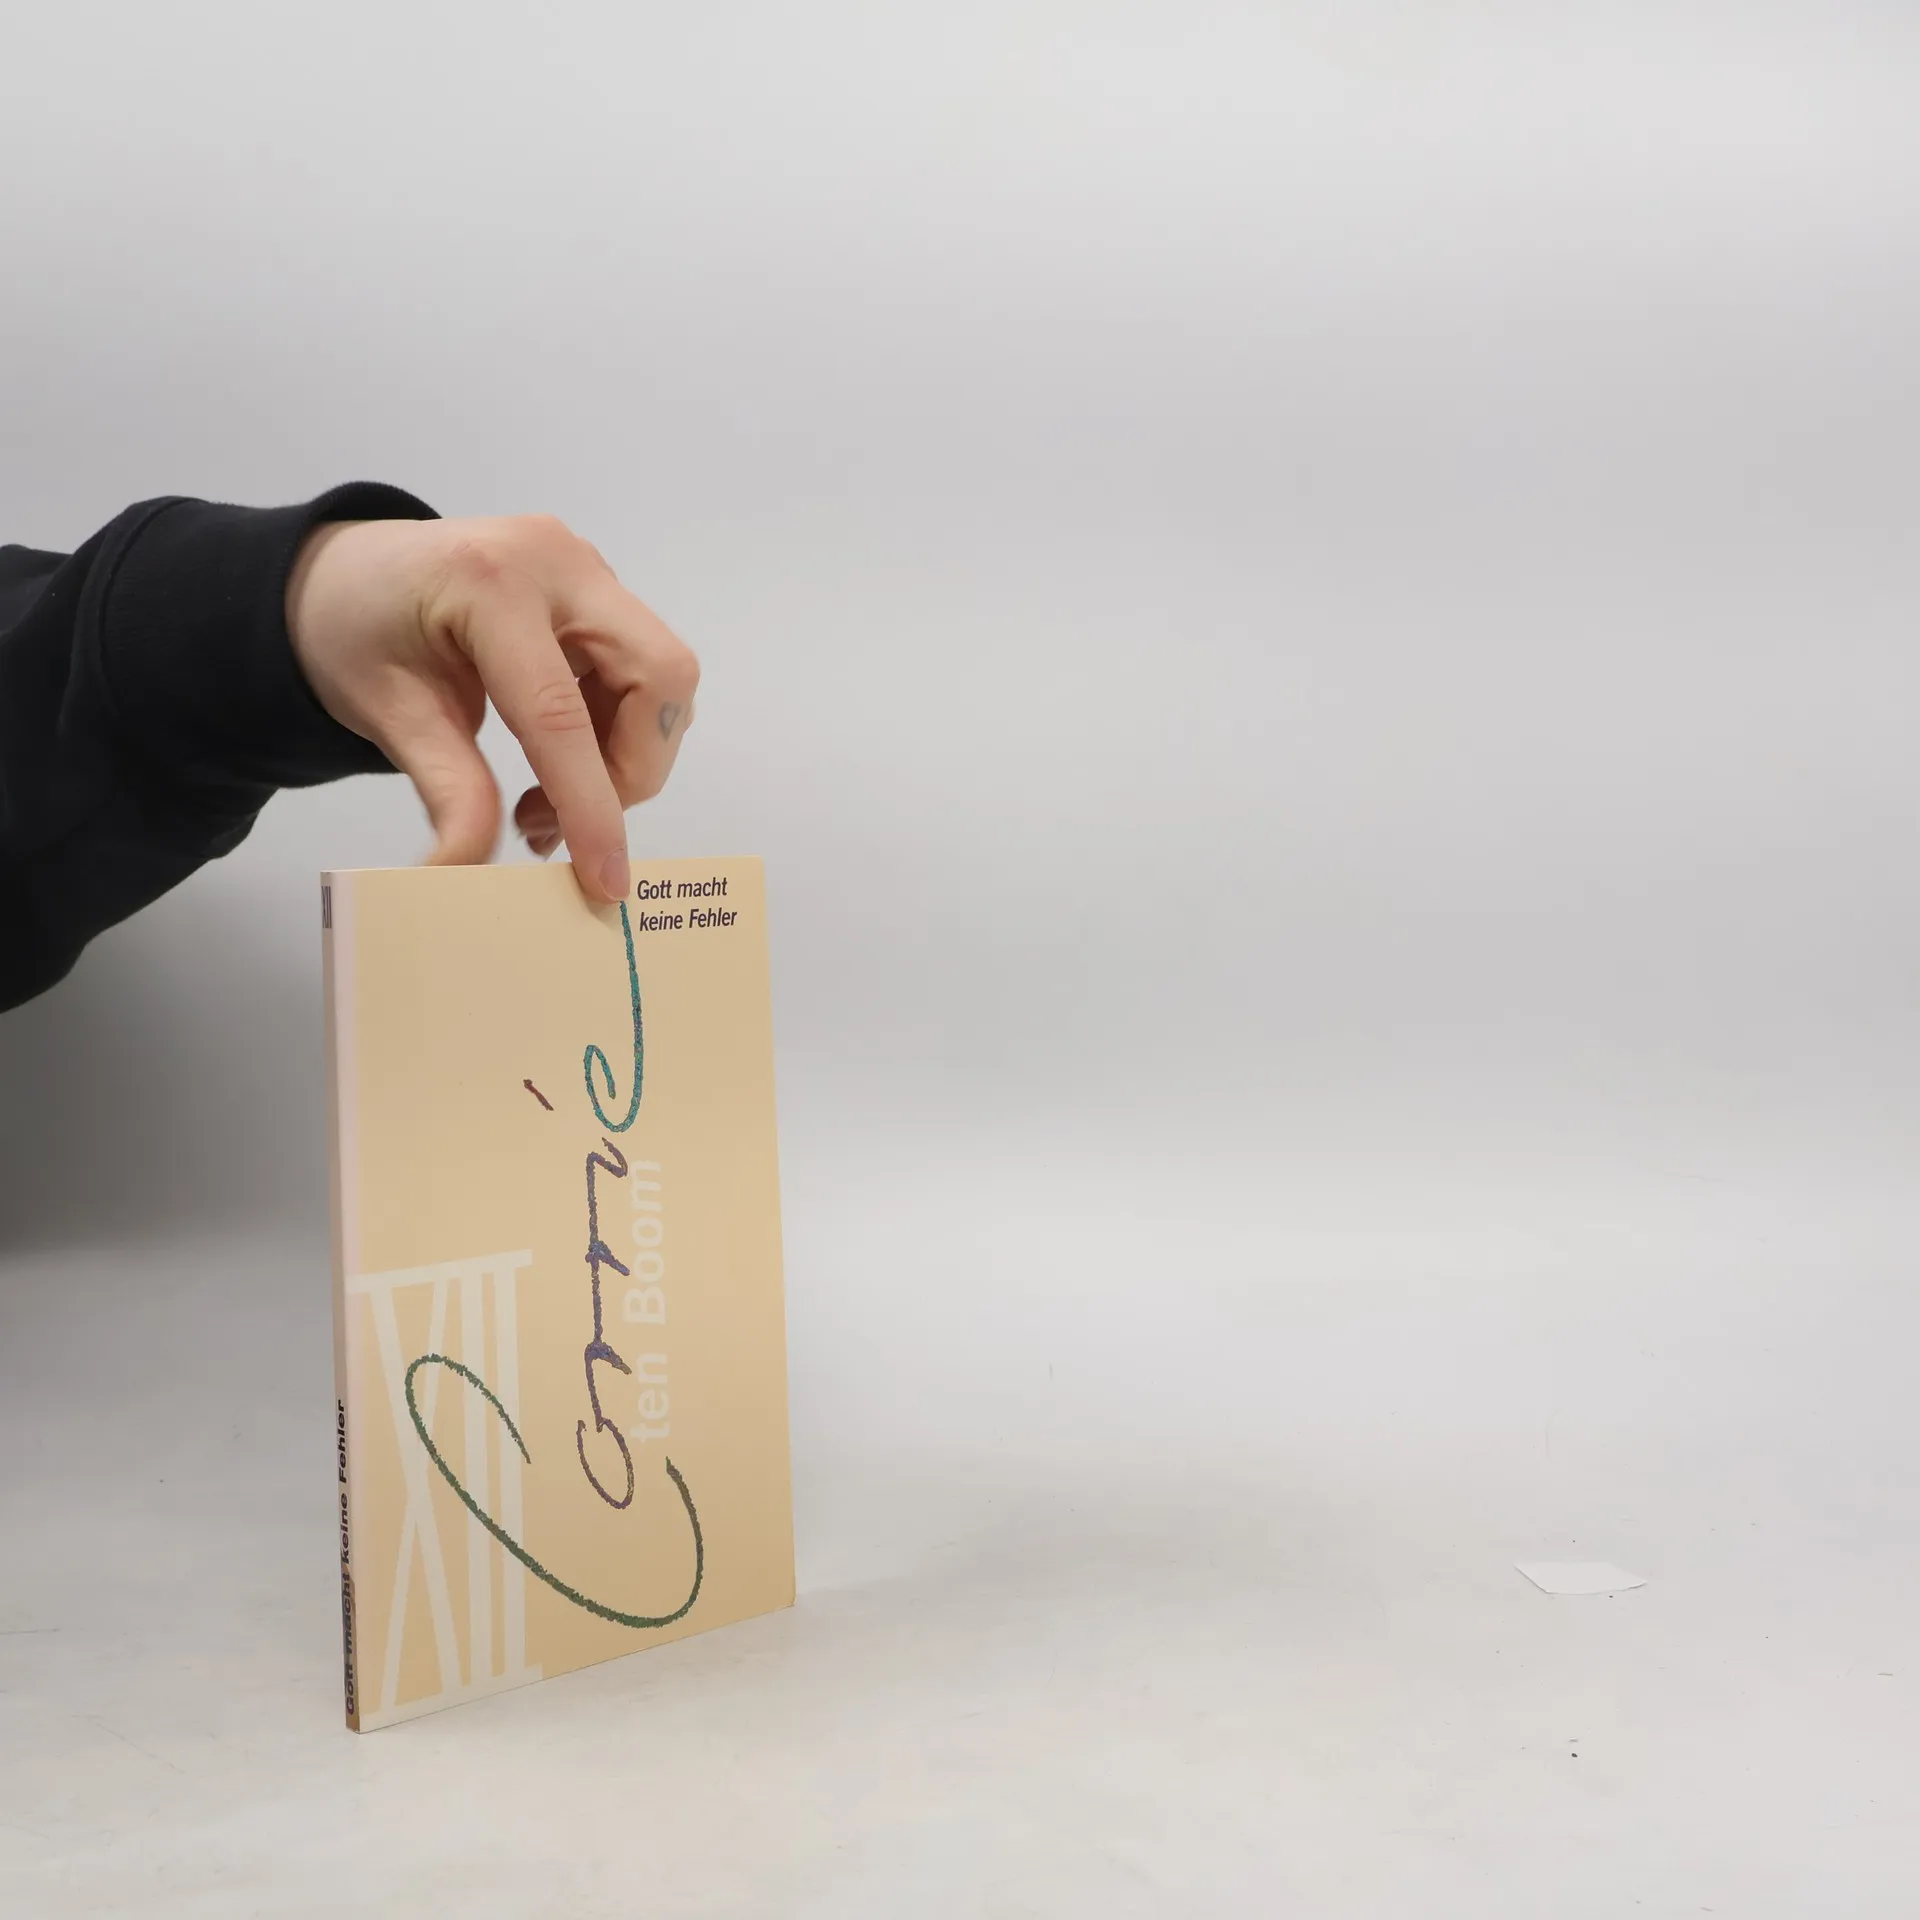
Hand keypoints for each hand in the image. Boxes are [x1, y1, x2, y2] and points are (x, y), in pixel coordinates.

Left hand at [286, 514, 698, 902]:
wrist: (345, 575)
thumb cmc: (355, 633)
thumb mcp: (388, 713)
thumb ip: (448, 789)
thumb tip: (470, 869)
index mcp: (491, 584)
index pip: (563, 712)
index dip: (591, 804)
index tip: (603, 880)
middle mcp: (559, 563)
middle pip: (659, 677)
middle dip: (632, 770)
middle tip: (563, 820)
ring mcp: (589, 570)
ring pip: (664, 680)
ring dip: (626, 755)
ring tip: (550, 794)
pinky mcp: (602, 590)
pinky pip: (644, 674)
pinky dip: (618, 731)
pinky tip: (561, 754)